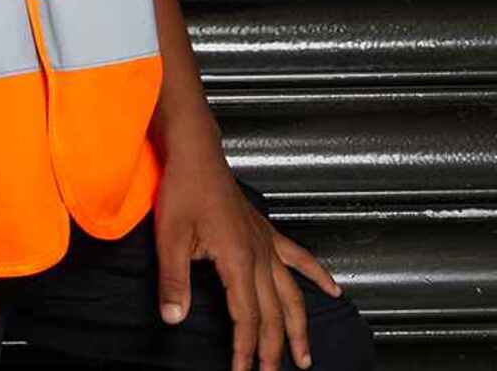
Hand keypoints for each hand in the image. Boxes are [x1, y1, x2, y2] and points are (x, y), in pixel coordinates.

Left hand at [153, 145, 343, 370]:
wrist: (195, 153)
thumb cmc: (183, 188)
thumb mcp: (169, 237)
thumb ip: (173, 280)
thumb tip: (173, 318)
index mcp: (238, 259)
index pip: (246, 318)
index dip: (244, 349)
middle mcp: (259, 254)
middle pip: (273, 314)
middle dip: (273, 350)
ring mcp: (266, 242)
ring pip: (291, 293)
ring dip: (300, 327)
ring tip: (306, 356)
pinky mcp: (265, 230)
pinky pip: (298, 256)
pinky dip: (317, 274)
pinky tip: (333, 289)